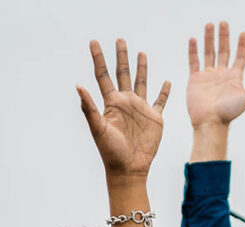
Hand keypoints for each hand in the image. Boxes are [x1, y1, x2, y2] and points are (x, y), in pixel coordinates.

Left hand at [78, 39, 169, 177]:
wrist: (128, 168)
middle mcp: (125, 103)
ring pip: (141, 82)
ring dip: (141, 68)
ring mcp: (140, 109)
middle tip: (120, 39)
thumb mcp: (98, 129)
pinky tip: (166, 82)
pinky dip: (164, 91)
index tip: (93, 42)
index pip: (103, 76)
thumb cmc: (111, 152)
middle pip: (123, 74)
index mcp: (111, 103)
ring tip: (141, 53)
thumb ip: (89, 108)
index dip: (98, 58)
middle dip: (121, 57)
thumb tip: (78, 86)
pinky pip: (160, 101)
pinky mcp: (154, 118)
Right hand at [187, 21, 244, 128]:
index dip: (242, 45)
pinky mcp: (195, 80)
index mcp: (234, 77)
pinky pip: (194, 62)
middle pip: (224, 50)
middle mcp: (221, 74)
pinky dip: (193, 50)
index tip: (243, 33)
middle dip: (224, 36)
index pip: (240, 57)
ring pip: (209, 53)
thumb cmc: (229, 114)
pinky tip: (193, 40)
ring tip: (209, 25)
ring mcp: (208, 76)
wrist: (210, 123)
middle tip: (223, 23)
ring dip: (209, 39)